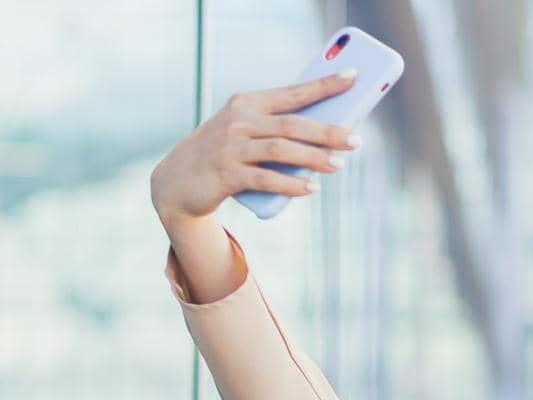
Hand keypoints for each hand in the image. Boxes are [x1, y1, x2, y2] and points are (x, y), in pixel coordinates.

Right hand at [149, 69, 363, 224]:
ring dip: (313, 157)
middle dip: (327, 130)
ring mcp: (231, 148)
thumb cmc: (224, 154)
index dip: (323, 85)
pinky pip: (264, 179)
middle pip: (292, 124)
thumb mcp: (246, 132)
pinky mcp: (226, 175)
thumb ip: (278, 130)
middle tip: (356, 139)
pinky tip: (310, 188)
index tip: (352, 78)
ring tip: (338, 164)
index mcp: (248, 104)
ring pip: (280, 150)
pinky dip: (290, 185)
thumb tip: (328, 141)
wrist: (177, 181)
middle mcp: (239, 121)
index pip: (293, 92)